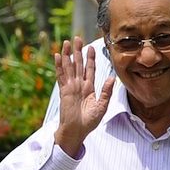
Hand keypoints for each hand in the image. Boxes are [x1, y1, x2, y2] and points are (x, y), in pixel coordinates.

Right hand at [54, 36, 113, 157]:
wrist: (77, 131)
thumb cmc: (89, 122)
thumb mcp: (102, 106)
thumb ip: (106, 92)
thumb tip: (113, 77)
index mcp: (89, 88)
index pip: (90, 69)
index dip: (90, 58)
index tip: (91, 47)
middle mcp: (79, 85)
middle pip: (78, 64)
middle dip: (78, 51)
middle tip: (77, 38)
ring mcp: (70, 87)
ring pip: (68, 67)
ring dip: (67, 55)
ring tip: (66, 43)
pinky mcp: (64, 91)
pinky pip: (61, 76)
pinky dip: (59, 65)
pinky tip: (57, 56)